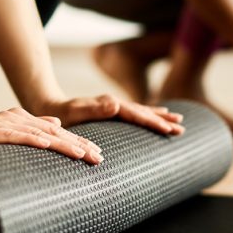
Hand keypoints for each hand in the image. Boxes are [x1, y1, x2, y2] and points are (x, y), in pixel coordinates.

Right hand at [0, 107, 104, 164]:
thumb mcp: (7, 137)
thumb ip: (30, 131)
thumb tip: (56, 125)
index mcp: (22, 121)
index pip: (56, 134)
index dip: (78, 143)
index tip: (98, 156)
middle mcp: (14, 119)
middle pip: (52, 132)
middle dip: (77, 145)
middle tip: (98, 158)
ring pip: (36, 134)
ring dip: (60, 143)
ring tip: (80, 153)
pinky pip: (10, 135)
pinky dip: (28, 139)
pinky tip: (45, 144)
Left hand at [35, 94, 184, 135]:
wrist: (50, 107)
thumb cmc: (60, 115)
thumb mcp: (74, 112)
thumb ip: (93, 109)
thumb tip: (116, 104)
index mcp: (110, 105)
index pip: (137, 114)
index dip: (153, 122)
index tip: (169, 129)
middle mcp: (114, 104)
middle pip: (144, 111)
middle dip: (163, 120)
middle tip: (182, 127)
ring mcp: (114, 107)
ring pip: (142, 111)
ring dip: (160, 117)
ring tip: (178, 121)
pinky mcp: (111, 112)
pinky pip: (135, 115)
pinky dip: (148, 116)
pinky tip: (156, 118)